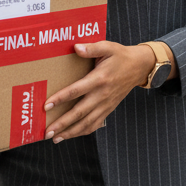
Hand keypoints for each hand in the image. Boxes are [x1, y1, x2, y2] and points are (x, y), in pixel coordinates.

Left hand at [40, 41, 154, 142]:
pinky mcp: (108, 109)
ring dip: (70, 132)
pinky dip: (83, 131)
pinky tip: (71, 135)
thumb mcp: (107, 47)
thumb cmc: (120, 56)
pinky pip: (95, 124)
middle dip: (62, 123)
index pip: (76, 91)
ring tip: (55, 138)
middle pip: (79, 113)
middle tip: (47, 131)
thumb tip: (76, 47)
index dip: (60, 98)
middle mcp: (102, 95)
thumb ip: (91, 48)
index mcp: (99, 79)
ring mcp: (105, 105)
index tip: (46, 106)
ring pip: (87, 123)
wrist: (139, 67)